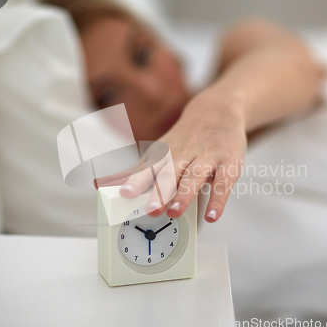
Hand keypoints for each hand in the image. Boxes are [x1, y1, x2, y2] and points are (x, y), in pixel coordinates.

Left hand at [121, 90, 246, 221]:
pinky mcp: (228, 165)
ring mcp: (207, 159)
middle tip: (149, 209)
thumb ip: (133, 171)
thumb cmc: (184, 139)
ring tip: (175, 212)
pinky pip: (223, 184)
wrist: (218, 110)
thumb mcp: (158, 152)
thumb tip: (98, 185)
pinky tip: (212, 216)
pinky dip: (218, 200)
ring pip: (194, 176)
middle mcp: (183, 155)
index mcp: (164, 155)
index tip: (121, 193)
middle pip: (169, 173)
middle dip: (159, 191)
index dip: (133, 181)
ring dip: (184, 194)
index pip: (146, 169)